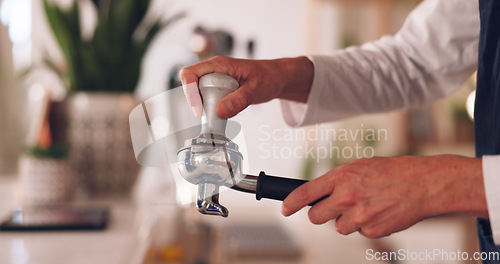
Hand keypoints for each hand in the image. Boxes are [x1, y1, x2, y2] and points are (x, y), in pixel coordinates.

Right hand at [179, 56, 312, 116]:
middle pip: (192, 86)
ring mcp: (215, 80)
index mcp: (219, 65)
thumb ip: (239, 100)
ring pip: (199, 95)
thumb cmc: (269, 77)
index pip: (190, 73)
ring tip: (224, 113)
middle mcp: (213, 70)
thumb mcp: (256, 89)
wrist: (277, 78)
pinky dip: (214, 109)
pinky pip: (209, 99)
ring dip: (206, 107)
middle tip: (213, 115)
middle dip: (198, 103)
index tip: (199, 109)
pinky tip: (228, 111)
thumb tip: (221, 111)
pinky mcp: (219, 89)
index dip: (189, 91)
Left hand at [281, 155, 486, 237]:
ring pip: (338, 227)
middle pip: (316, 216)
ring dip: (348, 221)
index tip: (284, 209)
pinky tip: (379, 213)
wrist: (422, 184)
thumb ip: (338, 180)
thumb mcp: (360, 167)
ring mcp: (358, 215)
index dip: (290, 203)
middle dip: (321, 215)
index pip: (305, 193)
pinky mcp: (371, 230)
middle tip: (334, 209)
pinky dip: (366, 226)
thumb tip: (320, 193)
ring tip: (367, 206)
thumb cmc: (392, 172)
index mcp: (341, 176)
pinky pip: (359, 232)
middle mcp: (346, 196)